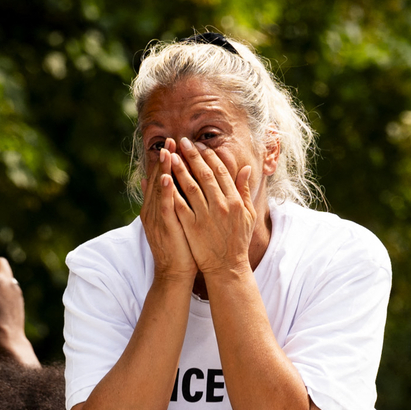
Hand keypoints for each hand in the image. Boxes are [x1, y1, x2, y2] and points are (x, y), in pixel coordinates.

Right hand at [140, 139, 197, 282]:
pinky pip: (164, 206)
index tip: (172, 144)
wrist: (174, 273)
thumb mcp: (174, 221)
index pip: (161, 179)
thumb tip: (171, 184)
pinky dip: (164, 191)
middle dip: (164, 159)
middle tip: (169, 140)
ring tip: (166, 151)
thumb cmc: (179, 247)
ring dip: (162, 169)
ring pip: (159, 189)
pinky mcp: (164, 227)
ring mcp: (157, 218)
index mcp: (156, 208)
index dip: (166, 161)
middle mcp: (153, 210)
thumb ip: (172, 202)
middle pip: (157, 179)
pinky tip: (167, 177)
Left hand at [167, 136, 254, 274]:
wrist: (227, 267)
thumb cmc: (237, 241)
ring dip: (180, 169)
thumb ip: (244, 190)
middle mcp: (221, 206)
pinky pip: (180, 206)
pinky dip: (172, 192)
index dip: (209, 157)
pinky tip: (163, 180)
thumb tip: (245, 168)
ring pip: (190, 187)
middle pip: (205, 175)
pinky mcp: (192, 227)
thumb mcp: (247, 215)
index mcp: (234, 201)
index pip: (221, 172)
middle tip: (182, 142)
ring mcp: (205, 216)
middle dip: (192, 157)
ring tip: (170, 155)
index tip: (200, 145)